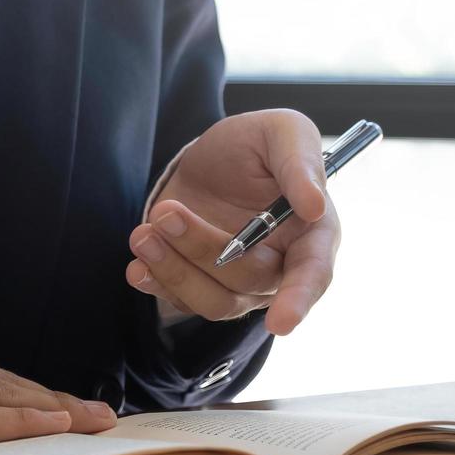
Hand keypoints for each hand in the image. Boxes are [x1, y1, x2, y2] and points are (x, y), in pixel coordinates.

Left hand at [127, 109, 339, 334]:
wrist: (210, 156)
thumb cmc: (258, 144)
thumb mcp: (282, 131)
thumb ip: (301, 161)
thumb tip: (315, 205)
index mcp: (313, 232)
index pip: (314, 274)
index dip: (299, 299)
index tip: (281, 323)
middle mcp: (281, 265)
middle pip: (249, 279)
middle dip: (203, 249)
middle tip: (166, 213)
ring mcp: (241, 282)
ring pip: (215, 301)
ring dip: (176, 272)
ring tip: (144, 234)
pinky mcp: (204, 284)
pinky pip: (184, 302)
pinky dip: (158, 285)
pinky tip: (139, 263)